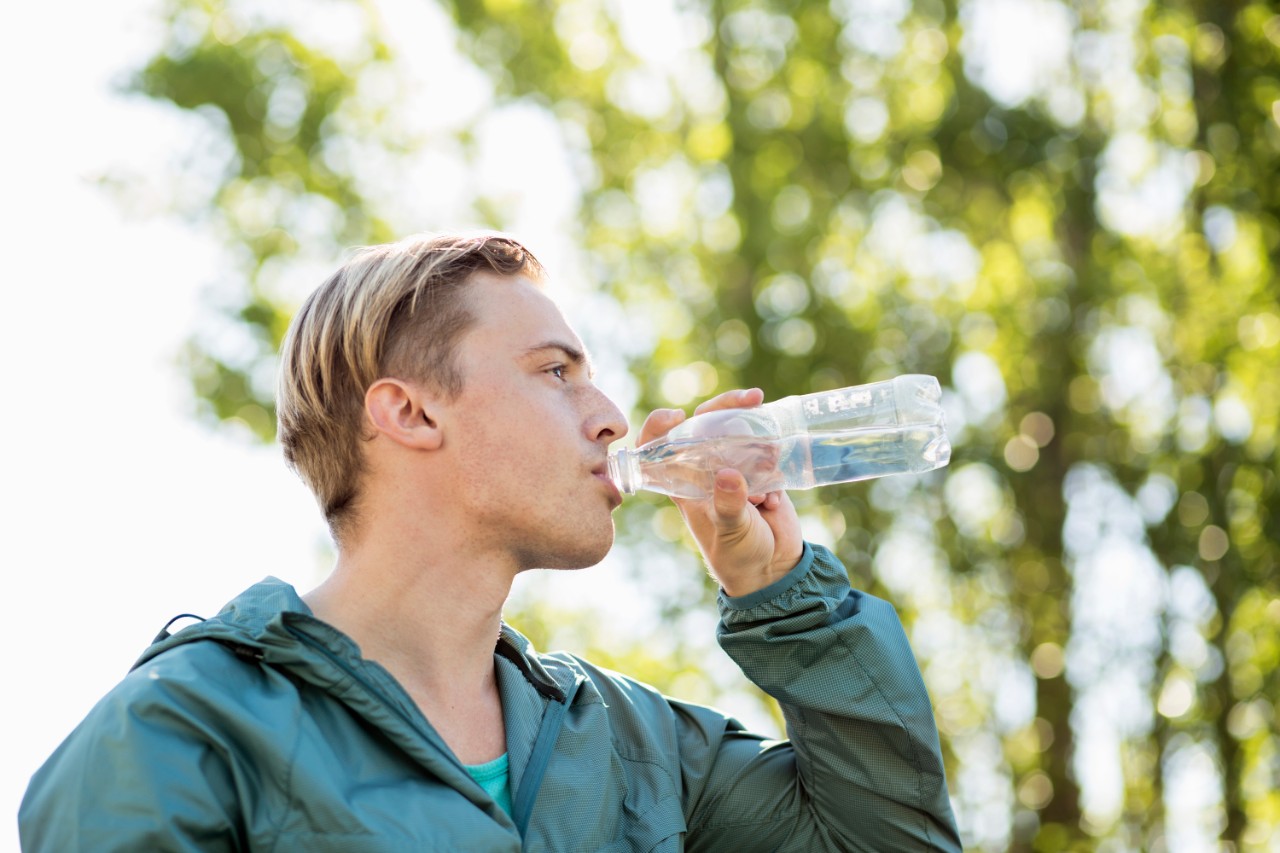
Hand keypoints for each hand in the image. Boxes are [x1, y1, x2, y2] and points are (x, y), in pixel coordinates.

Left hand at [638, 389, 803, 597]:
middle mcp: (707, 470)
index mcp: (684, 482)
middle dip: (727, 406)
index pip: (661, 445)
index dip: (661, 425)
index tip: (676, 415)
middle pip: (707, 424)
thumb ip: (728, 506)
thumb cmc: (738, 556)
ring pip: (741, 432)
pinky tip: (775, 496)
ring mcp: (736, 467)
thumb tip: (728, 475)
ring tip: (771, 457)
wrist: (773, 570)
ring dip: (759, 435)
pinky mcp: (764, 472)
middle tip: (752, 399)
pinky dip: (776, 461)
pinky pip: (768, 451)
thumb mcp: (730, 532)